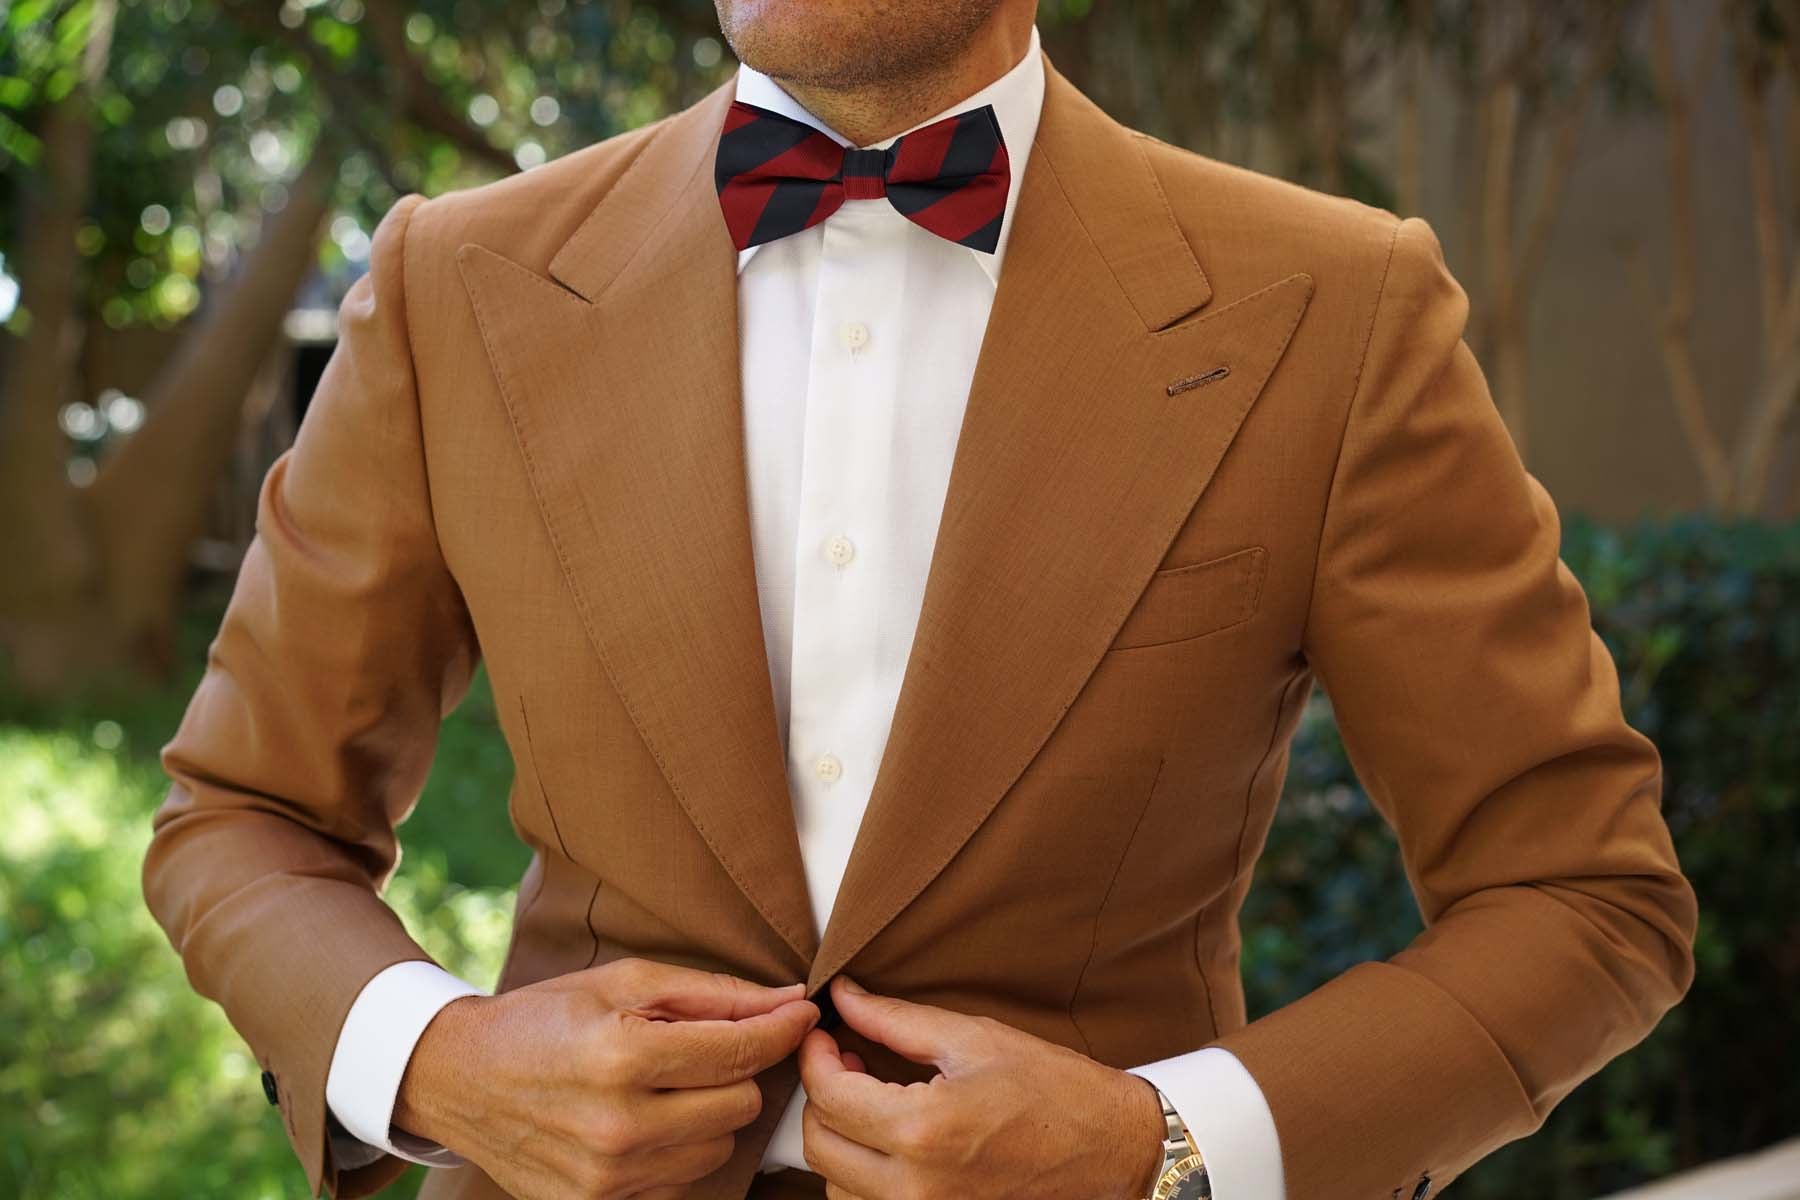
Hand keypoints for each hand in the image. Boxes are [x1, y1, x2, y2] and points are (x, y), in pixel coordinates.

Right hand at [393, 957, 817, 1199]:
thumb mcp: (625, 981)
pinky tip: (648, 1120)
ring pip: (720, 1147)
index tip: (803, 1010)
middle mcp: (618, 1125)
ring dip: (710, 1112)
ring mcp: (607, 1177)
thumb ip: (715, 992)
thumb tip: (790, 999)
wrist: (461, 1078)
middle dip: (738, 1068)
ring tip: (666, 1084)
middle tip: (703, 1046)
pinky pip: (682, 1181)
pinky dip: (680, 1149)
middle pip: (741, 1103)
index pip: (740, 1050)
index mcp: (623, 1055)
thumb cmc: (547, 1018)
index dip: (782, 1027)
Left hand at [798, 976, 1165, 1199]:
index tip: (823, 1032)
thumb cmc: (1053, 1090)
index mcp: (922, 1131)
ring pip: (837, 1184)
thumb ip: (894, 1020)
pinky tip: (890, 1139)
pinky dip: (863, 1174)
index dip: (814, 1055)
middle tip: (847, 1060)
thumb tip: (842, 996)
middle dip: (822, 1095)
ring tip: (871, 1099)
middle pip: (819, 1146)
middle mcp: (915, 1189)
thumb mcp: (973, 1039)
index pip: (829, 1095)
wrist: (1114, 1151)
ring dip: (840, 1138)